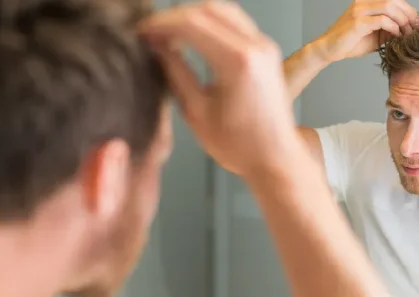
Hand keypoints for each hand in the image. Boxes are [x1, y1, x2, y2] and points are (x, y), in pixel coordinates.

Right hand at [140, 2, 300, 178]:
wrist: (275, 159)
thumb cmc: (239, 145)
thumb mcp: (196, 112)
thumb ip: (175, 72)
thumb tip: (157, 48)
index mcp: (238, 62)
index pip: (193, 23)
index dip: (162, 24)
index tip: (143, 33)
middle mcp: (256, 46)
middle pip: (209, 9)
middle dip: (176, 16)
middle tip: (153, 32)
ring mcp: (265, 46)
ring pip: (224, 10)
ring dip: (194, 16)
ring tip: (170, 34)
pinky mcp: (267, 51)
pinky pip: (236, 23)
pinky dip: (212, 23)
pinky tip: (194, 38)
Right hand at [314, 0, 418, 62]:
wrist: (328, 50)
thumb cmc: (349, 43)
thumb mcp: (374, 36)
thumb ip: (388, 29)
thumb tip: (407, 30)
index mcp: (367, 2)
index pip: (394, 0)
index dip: (408, 9)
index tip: (417, 23)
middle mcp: (363, 2)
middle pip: (394, 0)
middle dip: (409, 14)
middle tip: (417, 28)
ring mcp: (360, 10)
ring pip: (389, 7)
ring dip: (402, 20)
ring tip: (408, 33)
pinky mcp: (358, 22)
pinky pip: (382, 20)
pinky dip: (393, 28)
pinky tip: (396, 36)